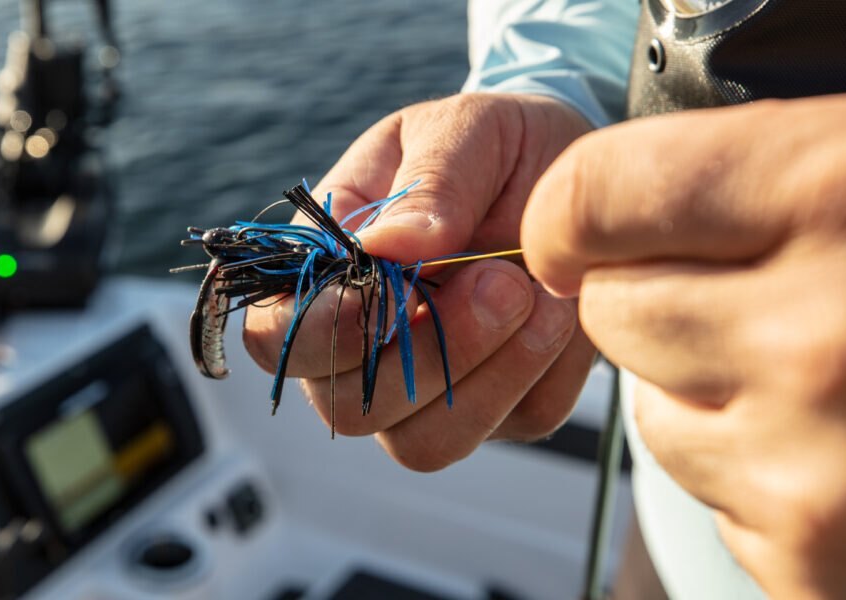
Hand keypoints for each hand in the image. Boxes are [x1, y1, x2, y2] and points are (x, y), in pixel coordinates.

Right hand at [242, 93, 596, 469]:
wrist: (569, 170)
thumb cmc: (491, 144)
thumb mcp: (462, 130)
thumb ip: (429, 182)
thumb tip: (386, 247)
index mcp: (322, 275)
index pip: (276, 337)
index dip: (322, 332)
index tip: (392, 290)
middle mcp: (358, 349)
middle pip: (349, 409)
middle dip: (430, 356)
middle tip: (502, 280)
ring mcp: (425, 390)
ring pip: (426, 442)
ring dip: (491, 376)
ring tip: (540, 293)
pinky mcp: (499, 409)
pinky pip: (519, 420)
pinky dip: (548, 368)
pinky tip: (561, 307)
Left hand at [523, 92, 845, 597]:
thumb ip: (763, 175)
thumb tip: (596, 208)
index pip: (596, 195)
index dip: (576, 211)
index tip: (584, 226)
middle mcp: (827, 330)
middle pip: (612, 307)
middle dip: (658, 300)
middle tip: (763, 298)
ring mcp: (819, 460)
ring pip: (647, 408)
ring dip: (707, 392)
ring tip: (832, 379)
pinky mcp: (815, 555)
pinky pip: (703, 491)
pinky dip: (752, 472)